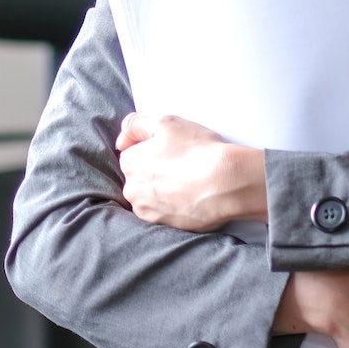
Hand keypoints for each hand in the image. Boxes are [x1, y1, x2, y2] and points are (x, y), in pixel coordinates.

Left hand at [115, 112, 266, 232]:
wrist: (226, 183)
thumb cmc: (197, 151)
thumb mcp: (164, 122)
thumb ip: (136, 124)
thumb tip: (122, 140)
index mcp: (129, 163)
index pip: (132, 153)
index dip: (153, 148)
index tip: (172, 147)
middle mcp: (132, 190)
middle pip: (140, 176)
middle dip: (156, 169)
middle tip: (182, 163)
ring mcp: (148, 210)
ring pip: (152, 195)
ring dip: (164, 188)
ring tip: (188, 180)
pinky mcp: (164, 225)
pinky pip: (164, 211)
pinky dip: (174, 204)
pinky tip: (190, 195)